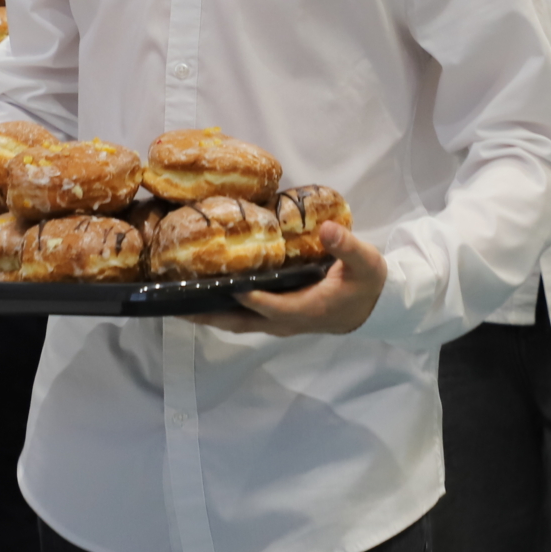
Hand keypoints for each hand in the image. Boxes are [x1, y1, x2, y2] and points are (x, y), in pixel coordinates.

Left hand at [182, 223, 388, 336]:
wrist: (375, 307)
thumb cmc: (367, 282)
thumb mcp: (365, 262)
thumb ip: (346, 245)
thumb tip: (327, 228)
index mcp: (306, 308)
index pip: (268, 304)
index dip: (246, 296)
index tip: (223, 282)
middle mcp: (286, 320)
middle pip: (240, 322)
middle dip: (208, 314)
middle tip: (175, 304)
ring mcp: (279, 322)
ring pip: (237, 323)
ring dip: (209, 315)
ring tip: (177, 302)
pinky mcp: (277, 317)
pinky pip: (243, 318)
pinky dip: (221, 310)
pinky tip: (203, 295)